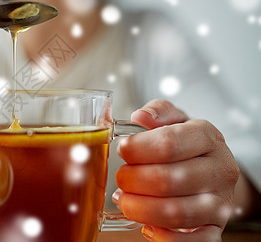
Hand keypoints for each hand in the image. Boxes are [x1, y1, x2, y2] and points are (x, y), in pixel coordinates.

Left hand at [114, 99, 239, 240]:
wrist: (213, 169)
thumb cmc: (186, 143)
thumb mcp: (174, 119)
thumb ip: (158, 112)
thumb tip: (140, 117)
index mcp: (207, 137)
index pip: (168, 144)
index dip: (137, 149)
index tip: (122, 150)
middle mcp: (219, 170)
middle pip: (168, 180)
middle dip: (133, 180)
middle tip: (121, 178)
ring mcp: (220, 202)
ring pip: (176, 213)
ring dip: (140, 209)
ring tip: (124, 200)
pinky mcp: (216, 228)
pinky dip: (164, 237)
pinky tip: (147, 226)